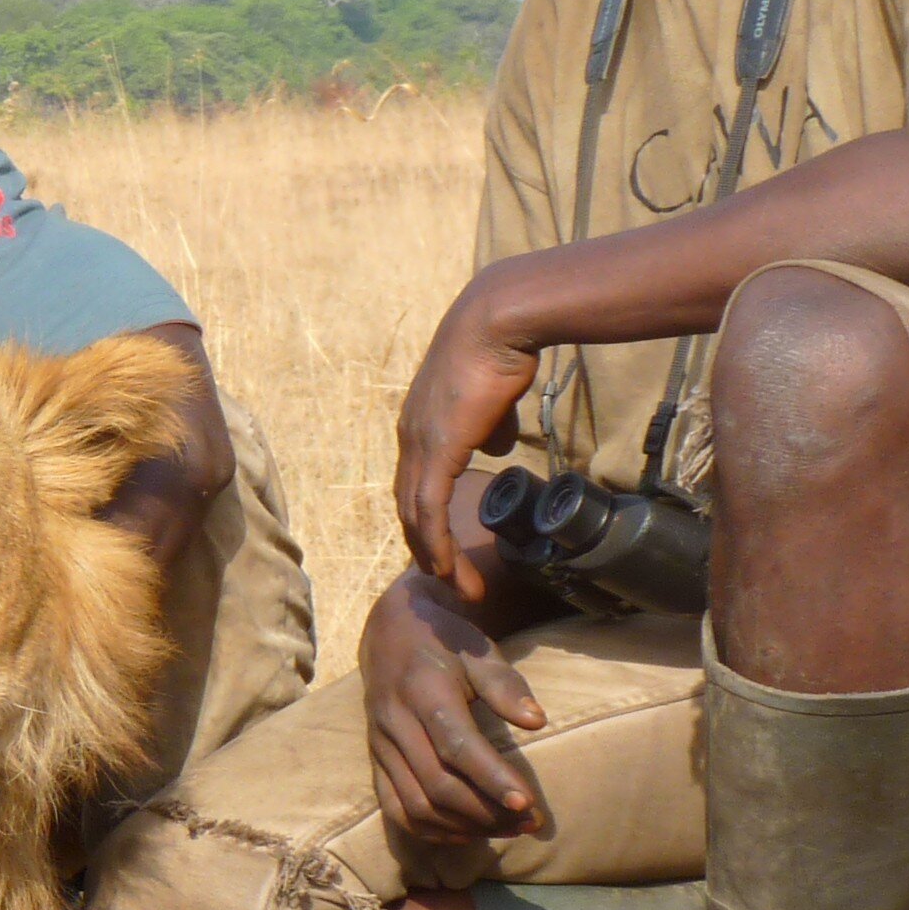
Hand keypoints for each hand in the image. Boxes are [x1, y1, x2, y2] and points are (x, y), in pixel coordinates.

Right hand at [360, 572, 548, 851]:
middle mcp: (396, 722)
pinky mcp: (376, 761)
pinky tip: (468, 832)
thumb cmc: (445, 641)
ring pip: (417, 804)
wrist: (389, 632)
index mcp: (423, 690)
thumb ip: (505, 685)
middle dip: (487, 811)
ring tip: (508, 828)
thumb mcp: (478, 650)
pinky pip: (396, 809)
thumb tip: (536, 721)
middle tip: (530, 821)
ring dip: (465, 826)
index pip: (457, 746)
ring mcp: (381, 746)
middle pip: (438, 784)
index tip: (527, 802)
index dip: (491, 778)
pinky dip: (432, 830)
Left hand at [395, 281, 544, 585]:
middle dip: (426, 549)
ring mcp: (419, 444)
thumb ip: (489, 425)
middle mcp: (410, 438)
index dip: (426, 521)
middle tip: (448, 580)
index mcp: (419, 427)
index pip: (414, 485)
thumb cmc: (500, 352)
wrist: (498, 323)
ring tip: (456, 586)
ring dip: (435, 556)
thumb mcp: (493, 398)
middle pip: (408, 508)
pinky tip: (446, 566)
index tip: (444, 549)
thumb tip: (493, 445)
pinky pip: (429, 508)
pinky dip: (435, 542)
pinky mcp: (438, 449)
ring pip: (416, 516)